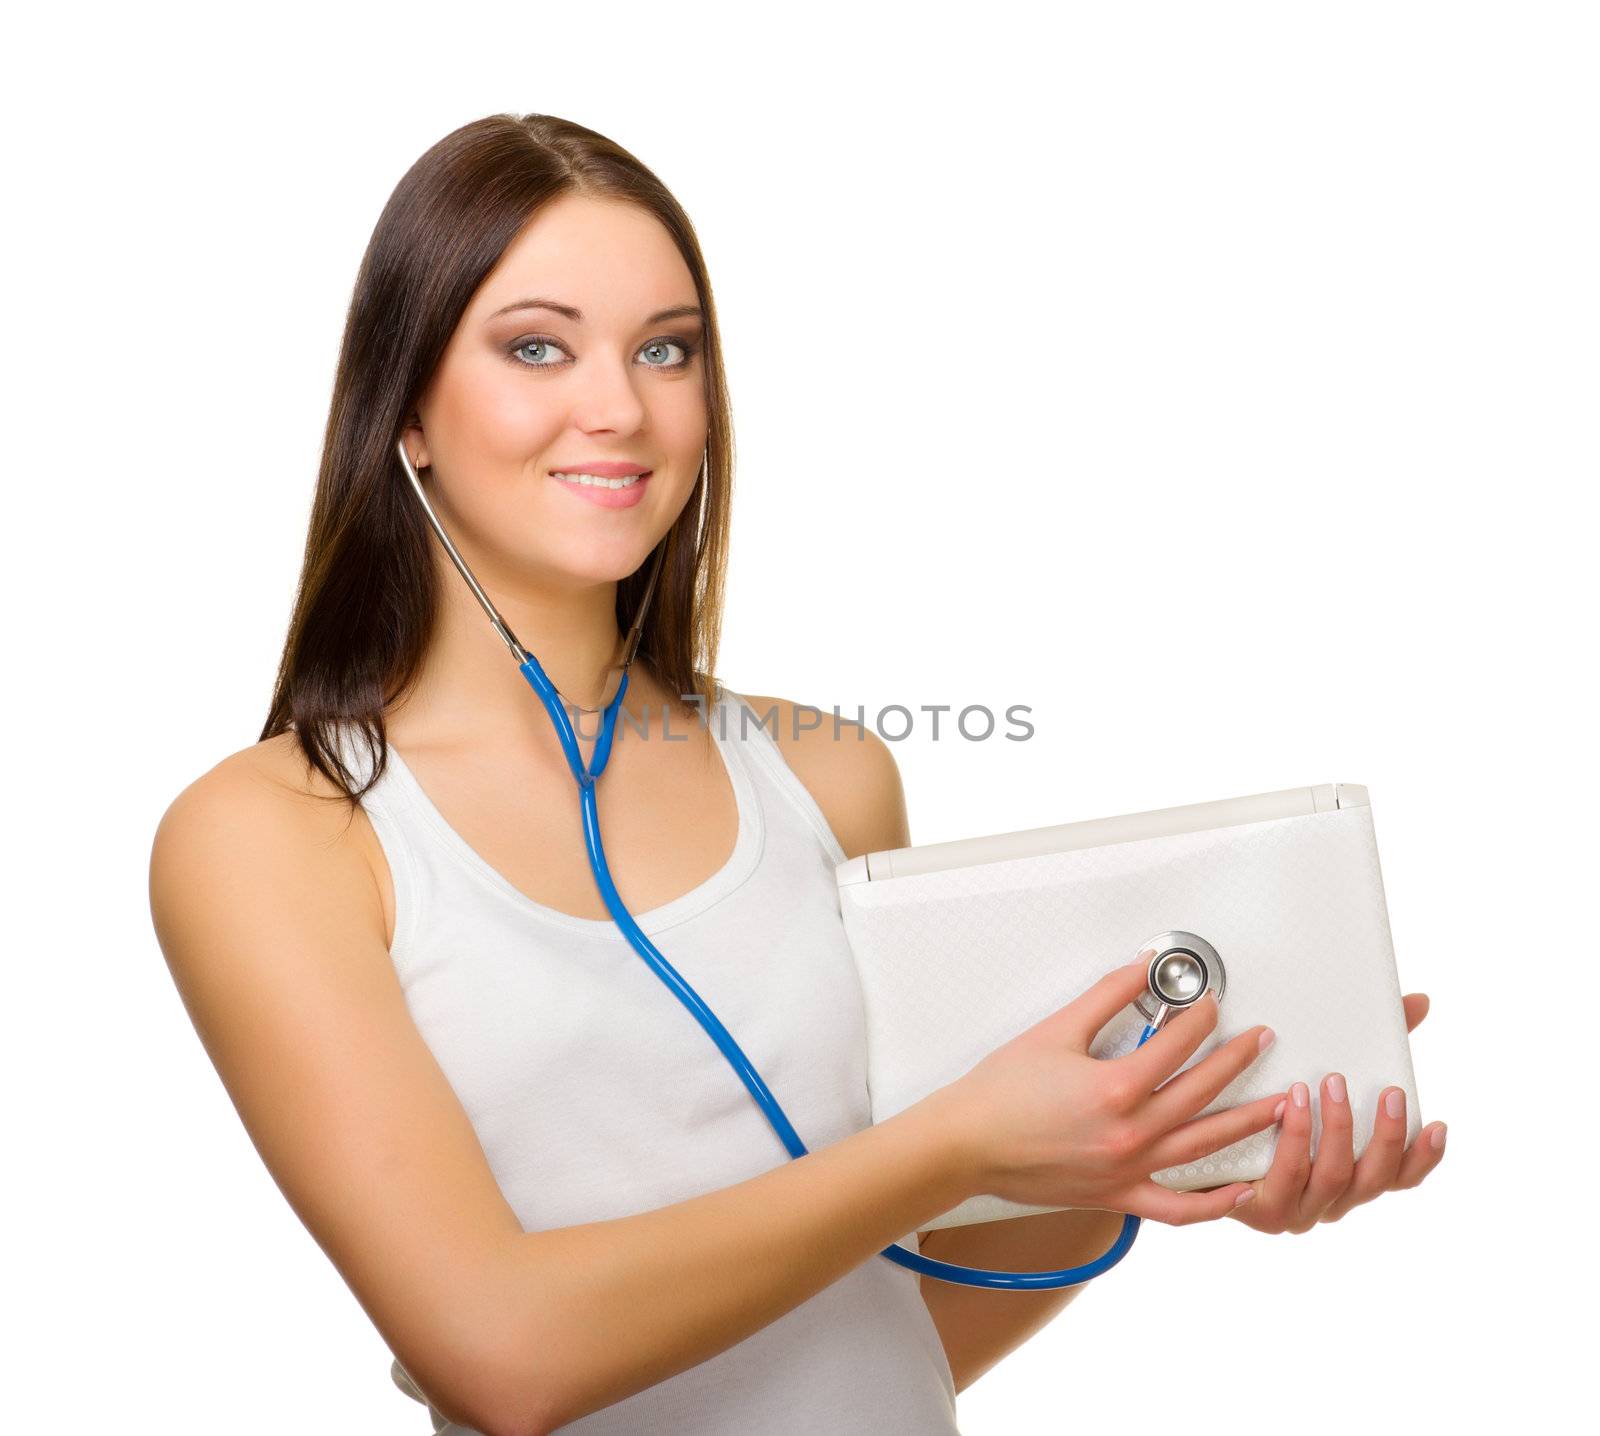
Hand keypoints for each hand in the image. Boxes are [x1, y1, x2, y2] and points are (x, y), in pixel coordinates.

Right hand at [939, 952, 1283, 1226]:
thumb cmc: (999, 1093)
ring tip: (1277, 1105)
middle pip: (1202, 1091)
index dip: (1201, 1019)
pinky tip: (1240, 1190)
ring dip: (1245, 1124)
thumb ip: (1105, 997)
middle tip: (1261, 1040)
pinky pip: (1176, 1208)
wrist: (966, 1145)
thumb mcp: (1054, 1031)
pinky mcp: (1118, 1196)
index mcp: (1115, 1088)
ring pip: (1203, 1147)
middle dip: (1238, 1060)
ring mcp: (1128, 1169)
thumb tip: (1140, 969)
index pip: (1177, 1045)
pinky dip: (1213, 1204)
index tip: (1213, 1005)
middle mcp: (1130, 1133)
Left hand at [1223, 992, 1445, 1232]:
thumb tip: (1417, 1002)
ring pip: (1329, 1179)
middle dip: (1381, 1135)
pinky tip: (1287, 1108)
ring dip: (1330, 1132)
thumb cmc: (1265, 1107)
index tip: (1437, 1124)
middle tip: (1379, 1090)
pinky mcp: (1257, 1208)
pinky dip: (1289, 1143)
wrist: (1190, 1149)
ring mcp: (1296, 1207)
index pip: (1401, 1175)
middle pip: (1372, 1179)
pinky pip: (1280, 1180)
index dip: (1423, 1154)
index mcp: (1350, 1173)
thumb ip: (1369, 1043)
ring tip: (1319, 1087)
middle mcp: (1330, 1197)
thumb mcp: (1318, 1074)